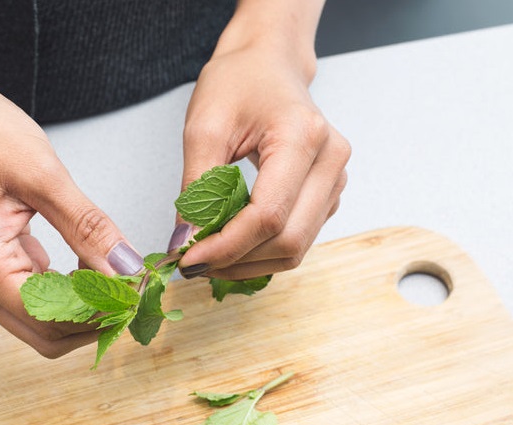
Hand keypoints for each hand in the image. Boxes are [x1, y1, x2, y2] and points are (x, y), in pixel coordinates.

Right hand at [0, 43, 142, 356]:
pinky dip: (65, 291)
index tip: (138, 292)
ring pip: (40, 322)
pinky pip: (31, 297)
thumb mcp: (43, 175)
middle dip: (93, 319)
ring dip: (81, 308)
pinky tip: (88, 265)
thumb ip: (88, 228)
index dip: (100, 313)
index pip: (51, 318)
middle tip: (133, 289)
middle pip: (45, 334)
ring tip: (116, 276)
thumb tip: (127, 269)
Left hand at [171, 0, 350, 280]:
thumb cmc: (239, 82)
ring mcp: (334, 181)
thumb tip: (187, 241)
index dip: (226, 246)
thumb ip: (196, 187)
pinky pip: (297, 241)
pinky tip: (232, 244)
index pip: (268, 215)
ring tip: (209, 256)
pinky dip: (261, 253)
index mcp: (303, 137)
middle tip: (193, 263)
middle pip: (287, 241)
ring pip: (295, 249)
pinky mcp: (327, 196)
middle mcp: (330, 162)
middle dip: (236, 261)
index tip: (188, 259)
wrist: (268, 64)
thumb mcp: (204, 127)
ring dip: (248, 263)